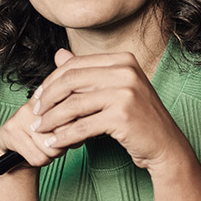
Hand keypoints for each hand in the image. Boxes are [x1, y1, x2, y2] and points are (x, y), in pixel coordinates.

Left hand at [30, 48, 191, 171]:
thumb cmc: (138, 118)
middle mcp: (125, 71)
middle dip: (48, 99)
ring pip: (73, 105)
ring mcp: (125, 93)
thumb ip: (88, 73)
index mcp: (122, 60)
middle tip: (35, 114)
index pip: (75, 65)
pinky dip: (64, 136)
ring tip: (40, 130)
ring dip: (52, 120)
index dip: (52, 81)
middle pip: (71, 82)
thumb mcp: (114, 89)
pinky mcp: (122, 116)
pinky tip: (54, 143)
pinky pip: (82, 126)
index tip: (39, 97)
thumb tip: (58, 54)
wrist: (165, 145)